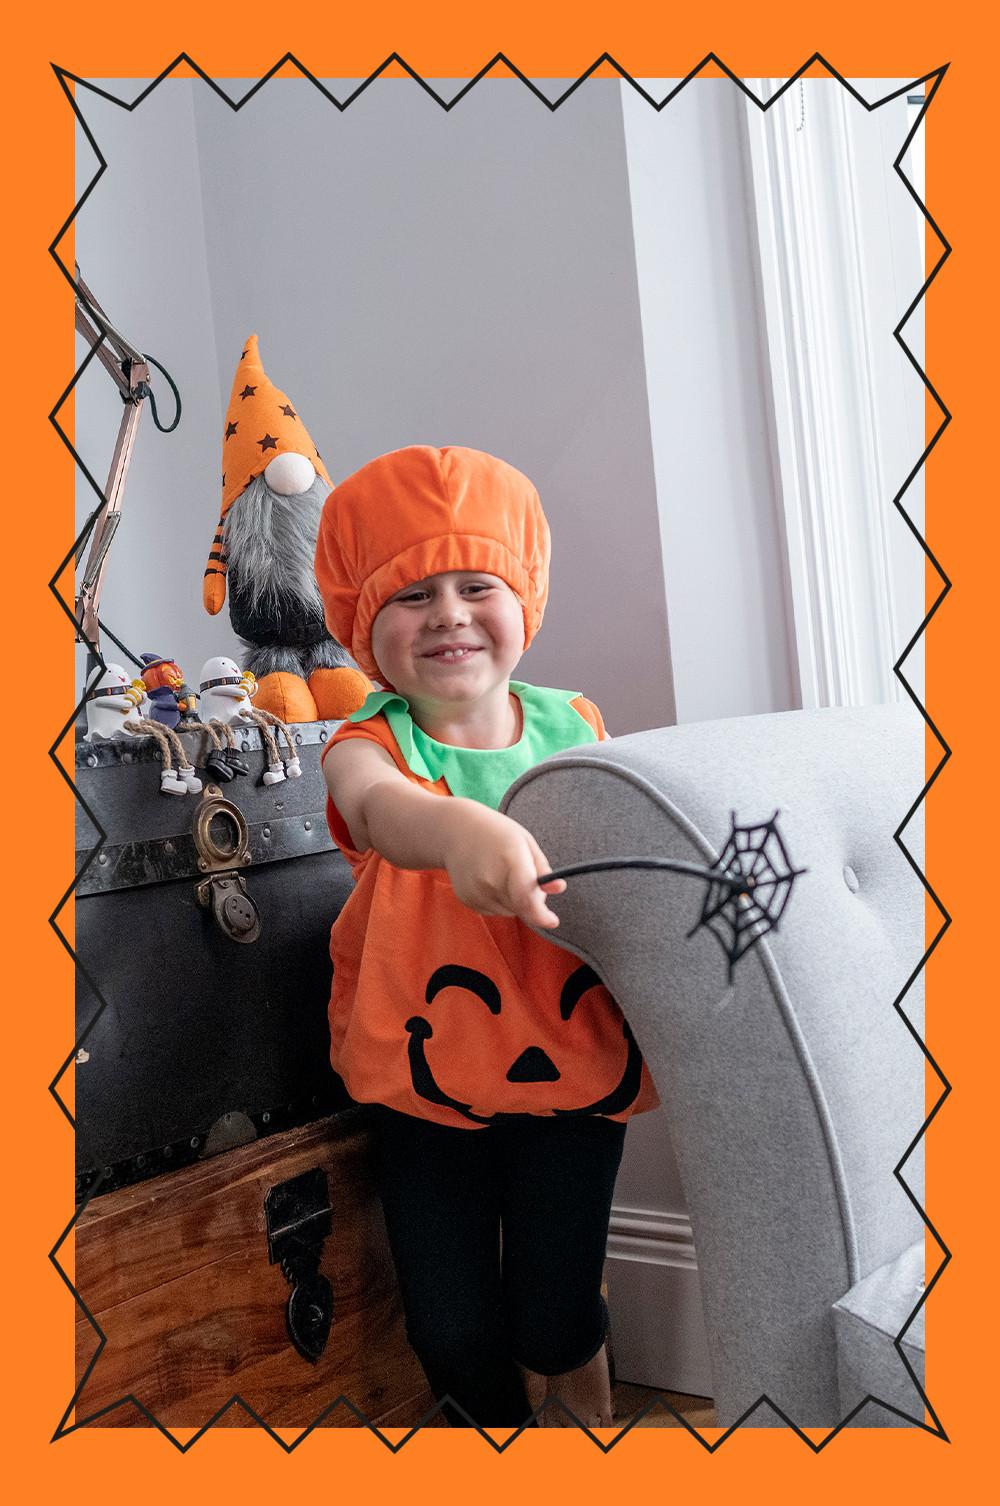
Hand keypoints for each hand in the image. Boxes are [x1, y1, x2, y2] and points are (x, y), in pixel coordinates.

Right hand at [441, 802, 566, 929]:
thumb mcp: (525, 842)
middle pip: (522, 907)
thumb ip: (542, 868)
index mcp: (510, 859)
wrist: (454, 831)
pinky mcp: (467, 899)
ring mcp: (476, 892)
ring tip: (504, 874)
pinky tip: (490, 880)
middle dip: (532, 901)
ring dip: (515, 901)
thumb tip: (559, 888)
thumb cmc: (495, 833)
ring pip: (509, 911)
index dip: (541, 915)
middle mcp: (490, 879)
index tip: (552, 920)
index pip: (526, 898)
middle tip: (528, 879)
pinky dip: (499, 901)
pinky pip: (493, 910)